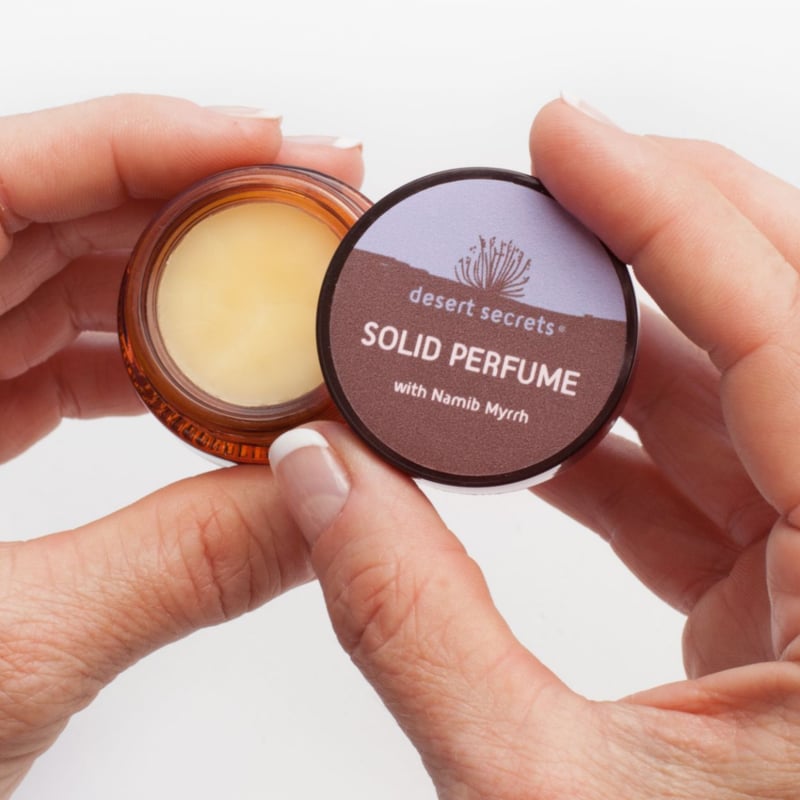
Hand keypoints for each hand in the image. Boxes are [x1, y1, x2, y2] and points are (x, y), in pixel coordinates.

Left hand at [0, 95, 361, 795]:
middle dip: (193, 205)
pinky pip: (52, 346)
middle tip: (303, 212)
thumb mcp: (7, 654)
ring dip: (177, 280)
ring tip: (276, 286)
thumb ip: (180, 567)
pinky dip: (140, 353)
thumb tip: (322, 507)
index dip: (146, 140)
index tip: (268, 140)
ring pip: (58, 276)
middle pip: (50, 214)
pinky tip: (207, 372)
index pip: (1, 179)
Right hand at [268, 99, 799, 797]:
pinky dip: (613, 441)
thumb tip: (315, 482)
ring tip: (508, 306)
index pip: (787, 330)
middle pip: (784, 324)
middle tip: (544, 185)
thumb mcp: (542, 798)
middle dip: (657, 234)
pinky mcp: (792, 597)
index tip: (566, 135)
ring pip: (738, 397)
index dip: (663, 210)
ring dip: (617, 346)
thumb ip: (413, 626)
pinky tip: (529, 427)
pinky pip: (707, 473)